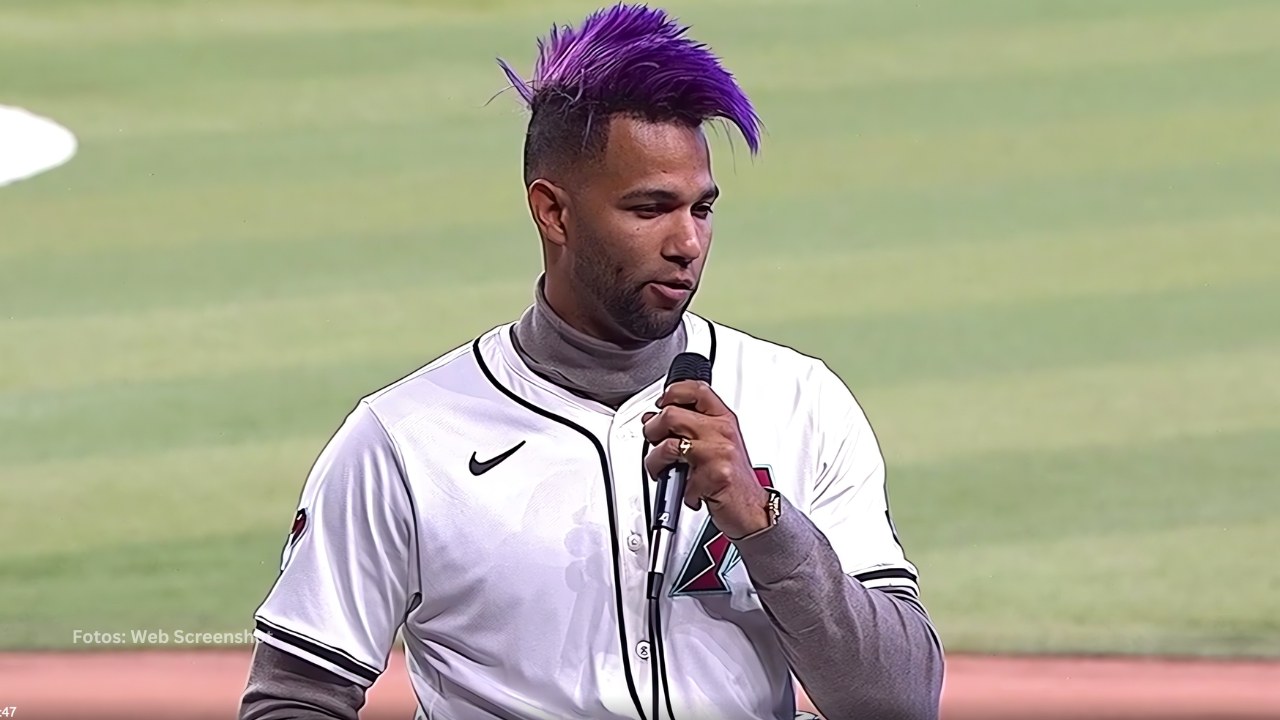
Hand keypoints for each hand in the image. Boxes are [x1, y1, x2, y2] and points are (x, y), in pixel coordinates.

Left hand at [641, 380, 770, 539]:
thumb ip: (689, 428)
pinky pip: (678, 479)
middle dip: (652, 430)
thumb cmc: (733, 479)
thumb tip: (653, 419)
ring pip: (667, 445)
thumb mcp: (716, 444)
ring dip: (655, 462)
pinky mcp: (716, 475)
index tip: (661, 405)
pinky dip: (678, 492)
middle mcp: (722, 431)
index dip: (671, 393)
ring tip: (662, 471)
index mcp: (723, 419)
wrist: (753, 510)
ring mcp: (719, 452)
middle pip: (671, 414)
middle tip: (655, 443)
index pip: (695, 390)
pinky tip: (689, 492)